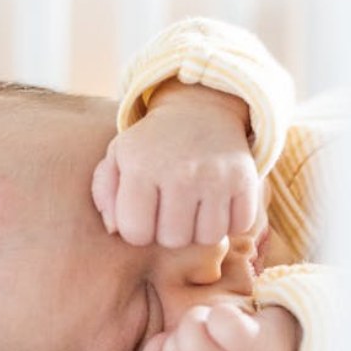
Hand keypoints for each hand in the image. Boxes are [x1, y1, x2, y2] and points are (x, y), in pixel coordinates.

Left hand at [91, 80, 259, 246]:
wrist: (202, 111)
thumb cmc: (154, 144)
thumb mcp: (119, 156)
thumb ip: (105, 192)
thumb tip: (113, 229)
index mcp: (141, 168)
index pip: (136, 234)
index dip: (139, 229)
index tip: (145, 212)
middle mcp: (180, 173)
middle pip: (173, 240)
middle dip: (170, 231)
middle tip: (172, 208)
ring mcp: (216, 176)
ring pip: (208, 238)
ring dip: (201, 229)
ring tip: (195, 207)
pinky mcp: (245, 179)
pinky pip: (240, 225)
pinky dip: (231, 221)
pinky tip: (219, 203)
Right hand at [138, 303, 299, 350]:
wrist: (287, 346)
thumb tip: (133, 346)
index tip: (185, 349)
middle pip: (173, 350)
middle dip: (185, 332)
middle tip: (210, 338)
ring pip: (191, 333)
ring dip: (203, 319)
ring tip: (222, 330)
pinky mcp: (255, 348)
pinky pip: (221, 322)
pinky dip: (225, 314)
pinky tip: (238, 325)